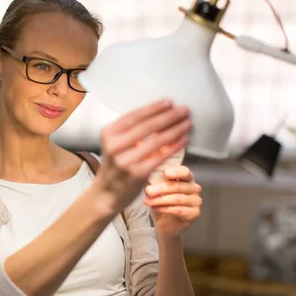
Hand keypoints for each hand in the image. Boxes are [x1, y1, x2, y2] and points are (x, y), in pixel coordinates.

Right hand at [93, 99, 191, 213]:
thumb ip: (129, 130)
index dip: (154, 108)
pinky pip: (161, 156)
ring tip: (187, 123)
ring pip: (156, 141)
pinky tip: (184, 139)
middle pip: (147, 126)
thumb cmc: (114, 164)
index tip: (169, 102)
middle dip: (169, 116)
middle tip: (184, 110)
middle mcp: (115, 146)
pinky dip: (174, 146)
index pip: (134, 116)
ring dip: (175, 129)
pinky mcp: (138, 173)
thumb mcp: (113, 143)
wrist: (107, 192)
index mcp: (108, 133)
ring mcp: (126, 161)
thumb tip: (157, 113)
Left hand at [143, 166, 201, 239]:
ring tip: (147, 201)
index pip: (184, 172)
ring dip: (160, 200)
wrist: (165, 223)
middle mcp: (194, 188)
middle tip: (148, 191)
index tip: (165, 173)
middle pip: (178, 186)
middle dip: (161, 189)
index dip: (175, 172)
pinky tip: (155, 208)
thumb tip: (147, 176)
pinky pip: (179, 210)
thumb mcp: (157, 190)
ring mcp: (196, 201)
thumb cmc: (161, 202)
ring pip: (177, 199)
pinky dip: (165, 209)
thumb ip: (156, 182)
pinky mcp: (195, 213)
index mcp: (186, 177)